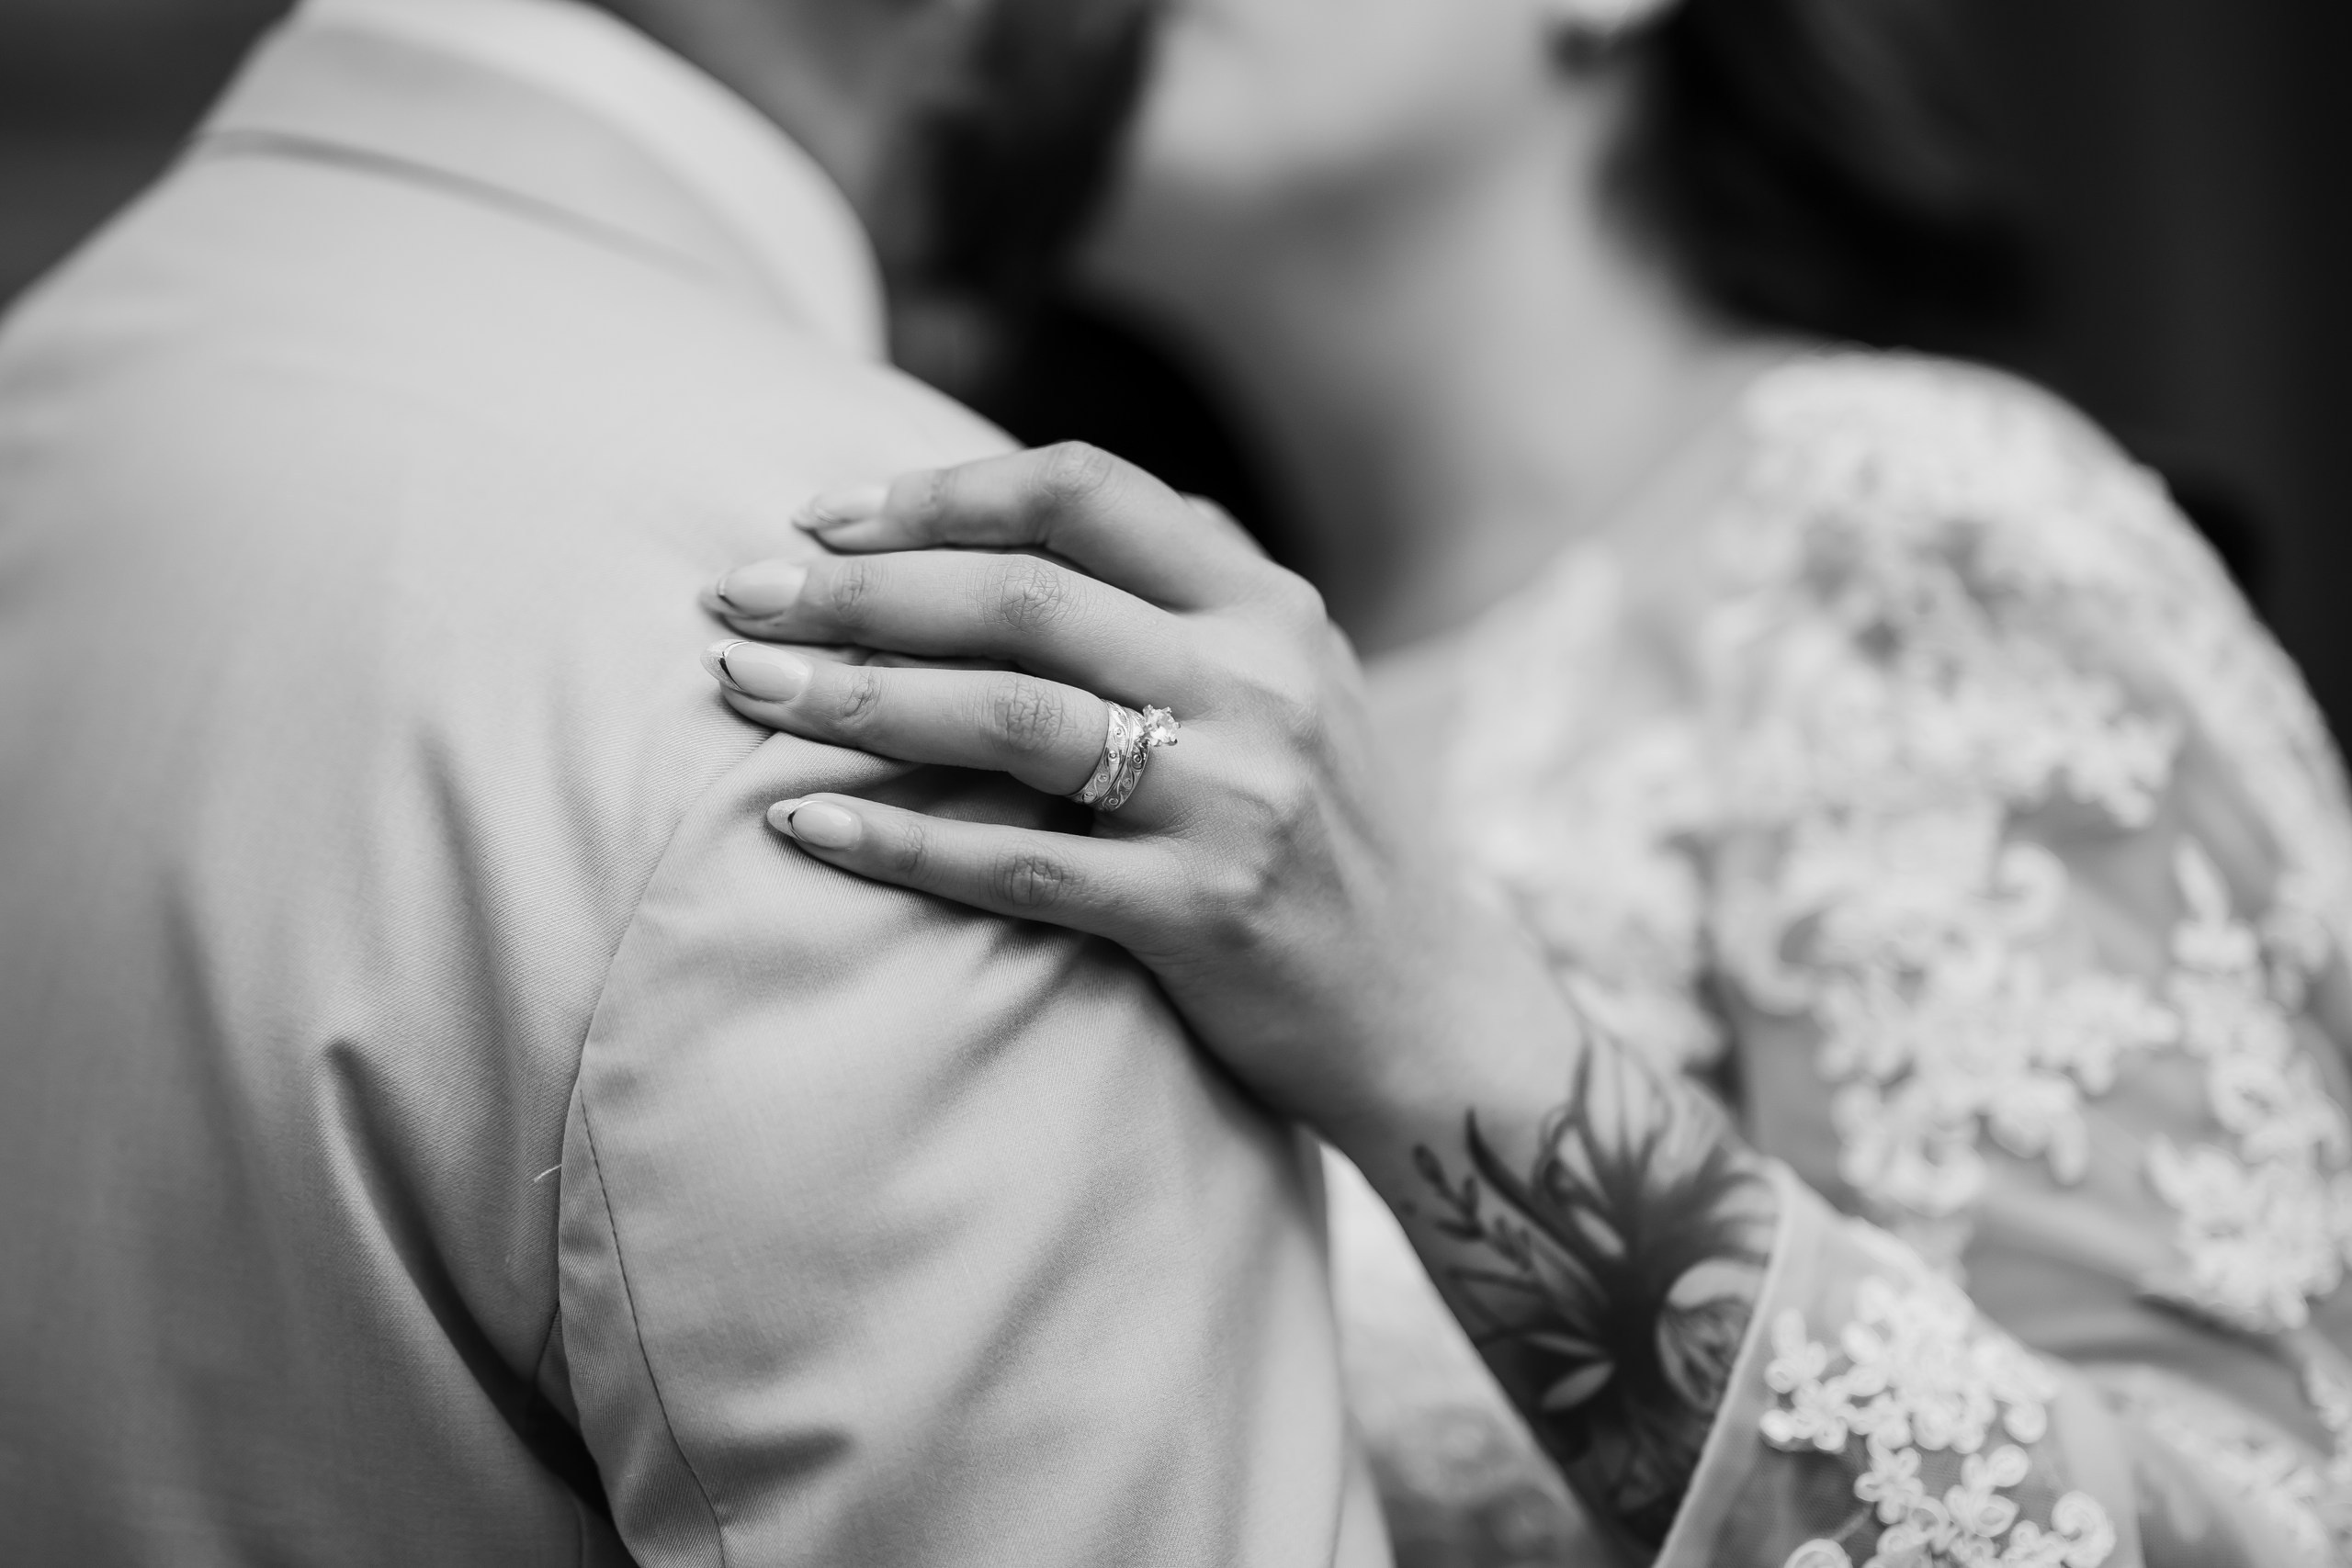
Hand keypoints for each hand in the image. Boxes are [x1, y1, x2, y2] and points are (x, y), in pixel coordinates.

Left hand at [702, 446, 1791, 1555]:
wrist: (1426, 1004)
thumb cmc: (1328, 832)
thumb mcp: (1294, 680)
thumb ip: (1187, 590)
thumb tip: (1032, 511)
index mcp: (1269, 602)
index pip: (1082, 493)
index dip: (937, 494)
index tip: (822, 520)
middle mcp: (1259, 678)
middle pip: (1021, 597)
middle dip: (856, 592)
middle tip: (733, 598)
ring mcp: (1234, 795)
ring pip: (1007, 716)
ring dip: (854, 701)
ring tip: (742, 690)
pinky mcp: (1200, 909)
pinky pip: (1016, 865)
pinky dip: (899, 844)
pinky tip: (804, 829)